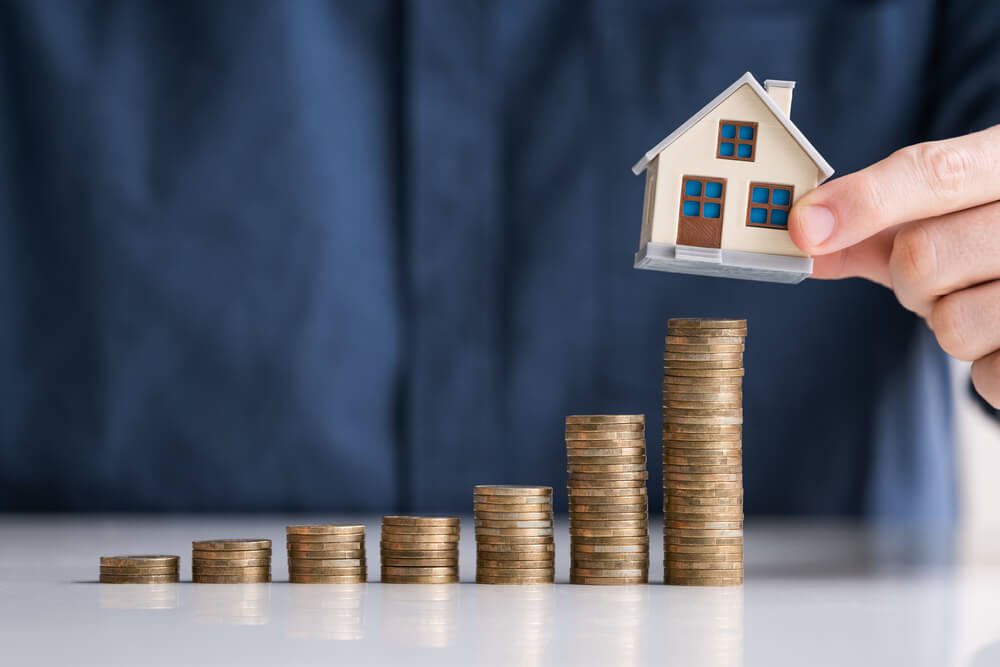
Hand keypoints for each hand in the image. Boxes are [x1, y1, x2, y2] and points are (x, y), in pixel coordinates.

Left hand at [788, 125, 999, 407]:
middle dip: (908, 277)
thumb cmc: (994, 235)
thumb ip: (872, 224)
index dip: (862, 202)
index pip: (936, 172)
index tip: (803, 229)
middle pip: (922, 256)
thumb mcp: (944, 213)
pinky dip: (984, 364)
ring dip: (947, 320)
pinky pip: (986, 377)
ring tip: (984, 298)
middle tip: (939, 272)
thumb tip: (798, 237)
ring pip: (950, 324)